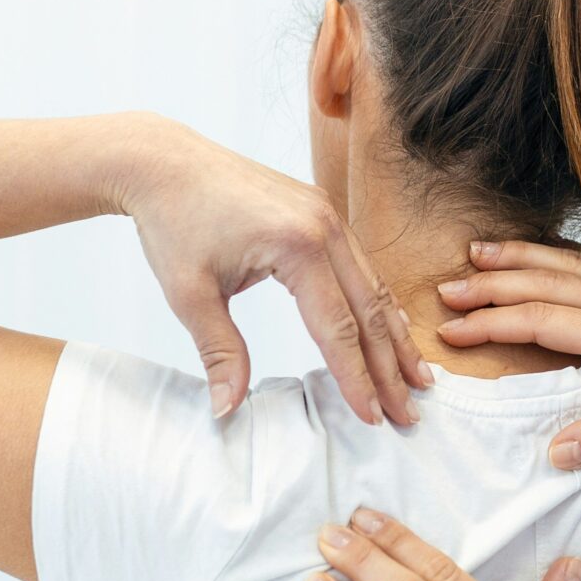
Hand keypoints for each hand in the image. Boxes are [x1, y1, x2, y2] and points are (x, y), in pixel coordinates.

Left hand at [115, 117, 428, 426]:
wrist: (163, 162)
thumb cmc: (172, 221)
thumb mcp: (190, 295)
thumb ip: (220, 353)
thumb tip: (227, 408)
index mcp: (296, 245)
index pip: (338, 328)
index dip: (357, 378)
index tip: (373, 418)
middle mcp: (324, 226)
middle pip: (369, 310)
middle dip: (390, 367)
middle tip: (408, 413)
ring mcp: (327, 214)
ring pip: (373, 285)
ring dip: (394, 335)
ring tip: (417, 378)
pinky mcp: (321, 211)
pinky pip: (360, 264)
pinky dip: (378, 302)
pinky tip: (391, 328)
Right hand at [434, 240, 580, 466]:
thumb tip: (553, 455)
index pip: (539, 322)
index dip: (490, 324)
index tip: (449, 329)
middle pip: (543, 284)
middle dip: (490, 284)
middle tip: (445, 287)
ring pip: (567, 265)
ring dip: (519, 259)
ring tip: (480, 252)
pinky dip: (559, 254)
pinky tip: (549, 254)